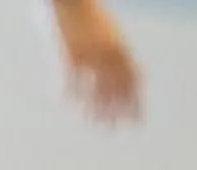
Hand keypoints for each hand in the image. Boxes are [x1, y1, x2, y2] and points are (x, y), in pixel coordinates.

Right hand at [50, 0, 142, 123]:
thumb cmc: (85, 6)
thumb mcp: (106, 27)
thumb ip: (113, 47)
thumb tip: (120, 65)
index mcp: (121, 48)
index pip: (134, 83)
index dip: (135, 104)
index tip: (136, 122)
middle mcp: (109, 56)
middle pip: (116, 93)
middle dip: (115, 114)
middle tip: (110, 130)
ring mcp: (90, 57)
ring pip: (94, 94)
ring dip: (92, 112)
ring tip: (88, 124)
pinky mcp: (69, 56)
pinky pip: (69, 83)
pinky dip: (64, 94)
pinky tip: (60, 100)